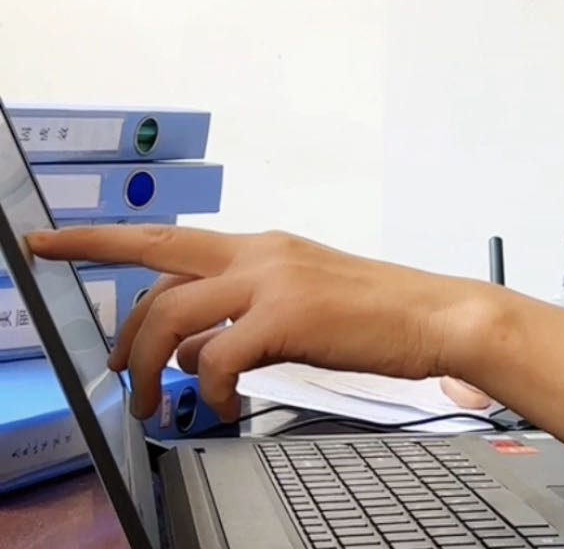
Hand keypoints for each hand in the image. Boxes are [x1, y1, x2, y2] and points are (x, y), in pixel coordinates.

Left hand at [25, 225, 486, 421]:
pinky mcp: (288, 315)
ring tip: (159, 404)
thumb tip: (194, 355)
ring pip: (171, 315)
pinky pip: (218, 359)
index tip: (46, 240)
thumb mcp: (300, 306)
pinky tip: (230, 406)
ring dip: (152, 367)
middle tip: (120, 374)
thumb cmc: (375, 314)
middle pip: (154, 268)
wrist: (436, 315)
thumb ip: (240, 320)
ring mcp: (272, 280)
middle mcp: (259, 252)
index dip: (97, 239)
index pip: (165, 238)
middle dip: (119, 326)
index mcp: (262, 247)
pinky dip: (214, 391)